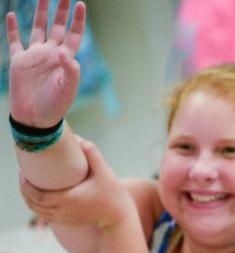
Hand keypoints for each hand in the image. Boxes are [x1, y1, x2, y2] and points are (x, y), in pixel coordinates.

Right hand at [6, 0, 85, 126]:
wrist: (36, 118)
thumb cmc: (55, 106)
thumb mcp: (67, 90)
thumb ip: (71, 72)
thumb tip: (66, 54)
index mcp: (65, 59)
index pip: (73, 35)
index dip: (77, 20)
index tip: (80, 3)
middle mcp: (50, 54)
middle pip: (57, 26)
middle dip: (60, 10)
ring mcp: (34, 56)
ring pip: (37, 28)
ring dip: (40, 13)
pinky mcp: (19, 61)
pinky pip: (15, 41)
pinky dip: (12, 28)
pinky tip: (12, 14)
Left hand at [19, 138, 129, 224]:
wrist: (120, 217)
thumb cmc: (113, 193)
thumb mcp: (105, 172)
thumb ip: (93, 154)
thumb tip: (78, 138)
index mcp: (69, 199)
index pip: (37, 196)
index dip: (25, 186)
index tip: (22, 173)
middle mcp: (64, 211)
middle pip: (33, 204)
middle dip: (24, 190)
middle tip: (22, 176)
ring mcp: (65, 218)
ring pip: (37, 211)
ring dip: (28, 199)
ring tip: (27, 185)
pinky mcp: (67, 221)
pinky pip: (45, 216)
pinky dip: (37, 207)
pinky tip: (37, 196)